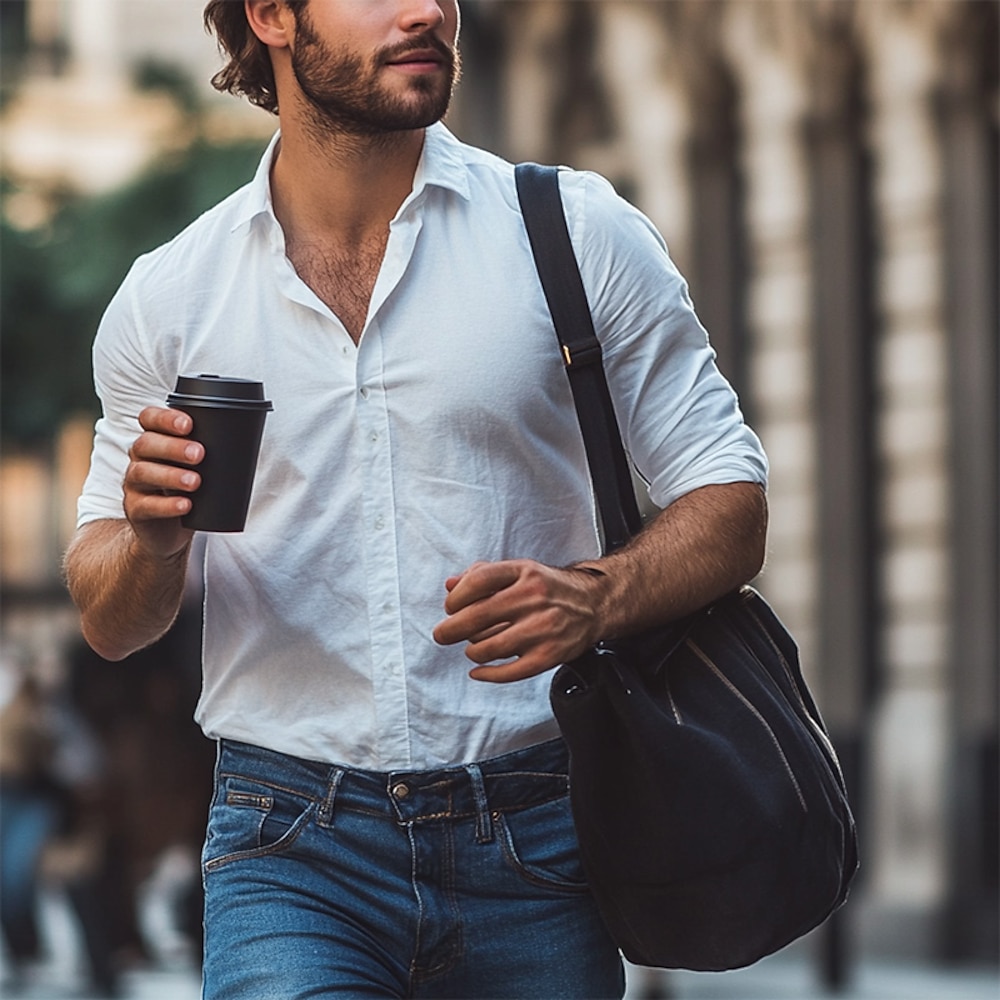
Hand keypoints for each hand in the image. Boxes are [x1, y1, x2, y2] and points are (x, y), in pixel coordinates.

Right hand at [123, 406, 201, 557]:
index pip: (149, 419)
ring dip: (171, 476)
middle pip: (146, 444)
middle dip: (173, 447)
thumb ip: (210, 448)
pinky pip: (146, 505)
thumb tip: (247, 436)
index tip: (189, 424)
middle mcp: (140, 459)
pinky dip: (167, 505)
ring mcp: (134, 484)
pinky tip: (185, 505)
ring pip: (143, 473)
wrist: (169, 530)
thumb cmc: (188, 490)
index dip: (164, 418)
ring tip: (195, 482)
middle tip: (199, 454)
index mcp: (154, 440)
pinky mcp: (135, 510)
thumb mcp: (198, 466)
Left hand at [432, 559, 607, 682]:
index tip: (450, 607)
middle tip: (442, 635)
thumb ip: (483, 575)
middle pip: (477, 616)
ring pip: (488, 648)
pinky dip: (487, 675)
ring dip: (472, 650)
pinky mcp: (549, 655)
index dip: (456, 597)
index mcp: (524, 572)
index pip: (478, 581)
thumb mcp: (519, 571)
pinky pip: (509, 672)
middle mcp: (533, 598)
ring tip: (474, 647)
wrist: (594, 604)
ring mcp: (542, 628)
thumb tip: (450, 585)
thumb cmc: (549, 588)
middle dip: (450, 629)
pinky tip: (478, 671)